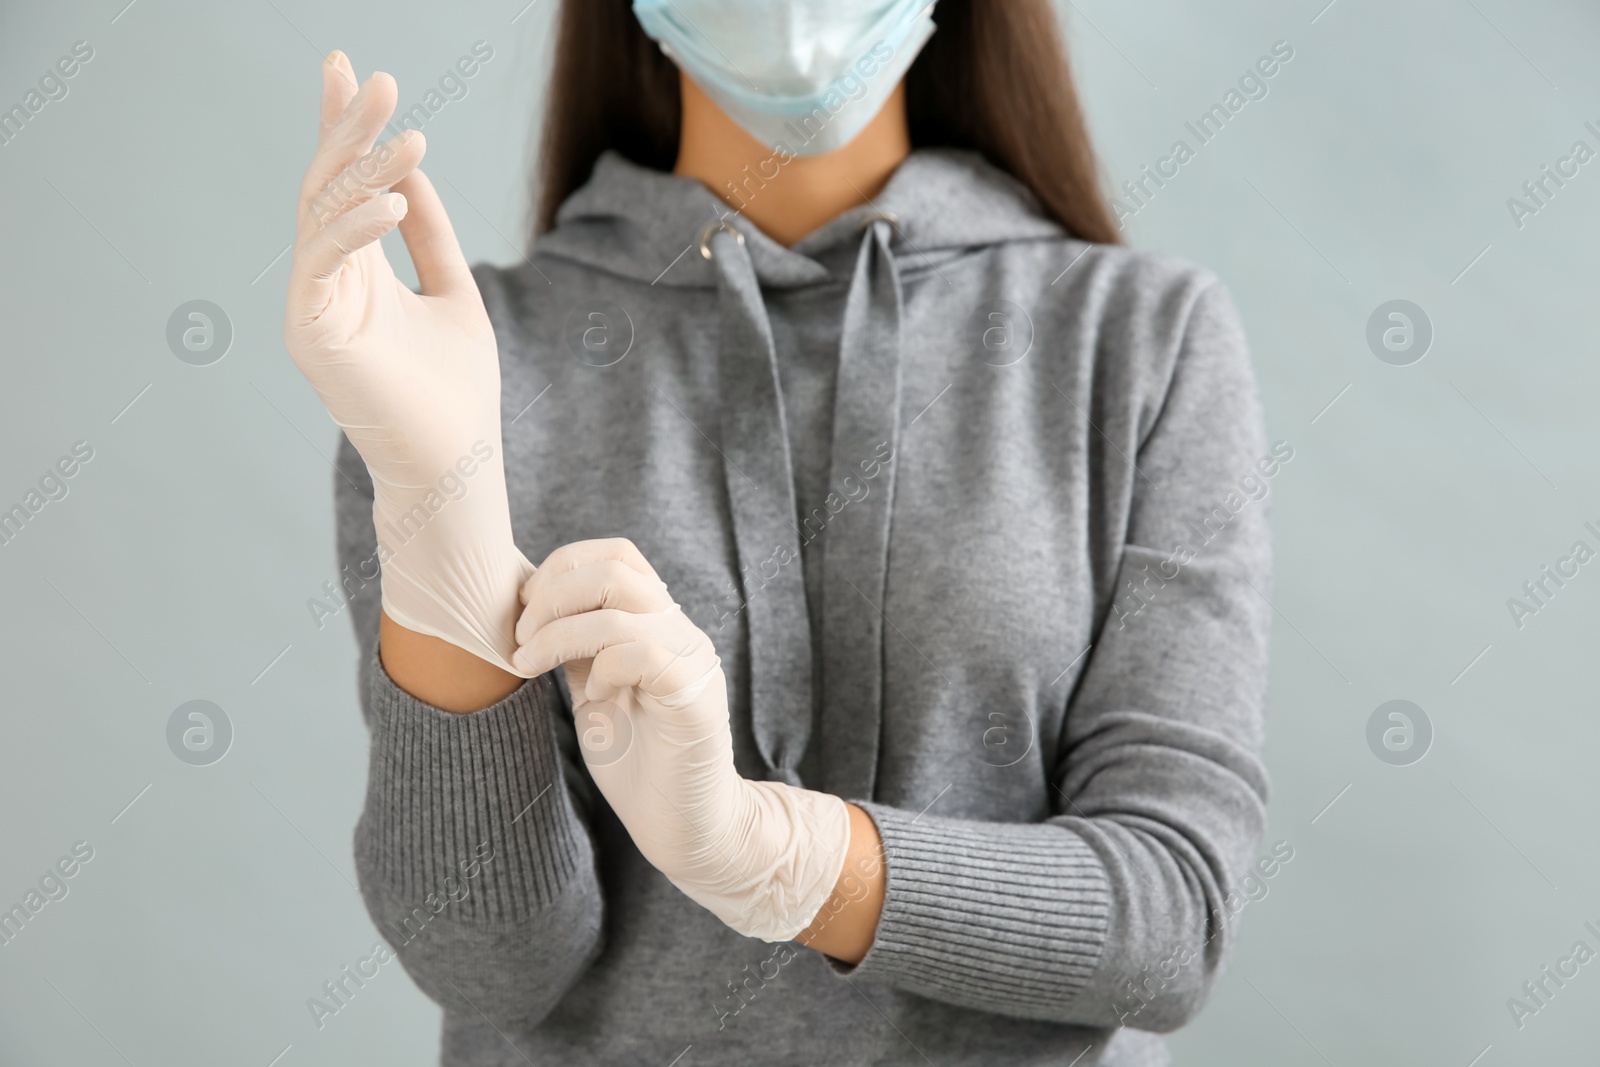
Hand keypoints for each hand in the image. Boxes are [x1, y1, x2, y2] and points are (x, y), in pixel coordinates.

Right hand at [283, 51, 532, 672]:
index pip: (345, 185)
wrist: (455, 464)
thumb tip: (415, 173)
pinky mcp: (311, 334)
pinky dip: (357, 228)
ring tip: (409, 135)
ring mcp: (313, 307)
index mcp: (358, 272)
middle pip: (328, 188)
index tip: (348, 69)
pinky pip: (325, 263)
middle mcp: (328, 283)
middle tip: (377, 78)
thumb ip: (434, 238)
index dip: (343, 128)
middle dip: (349, 131)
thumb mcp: (454, 293)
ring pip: (325, 218)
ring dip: (365, 171)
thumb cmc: (457, 392)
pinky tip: (395, 201)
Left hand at [513, 538, 850, 940]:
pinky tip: (592, 698)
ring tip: (531, 665)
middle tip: (521, 638)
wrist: (684, 823)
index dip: (563, 567)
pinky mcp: (694, 695)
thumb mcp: (592, 689)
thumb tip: (526, 610)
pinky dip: (602, 667)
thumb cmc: (637, 760)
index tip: (524, 610)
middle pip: (614, 569)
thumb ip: (573, 647)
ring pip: (621, 606)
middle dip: (552, 596)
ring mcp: (691, 659)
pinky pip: (644, 652)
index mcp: (657, 623)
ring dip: (559, 631)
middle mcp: (679, 630)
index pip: (617, 555)